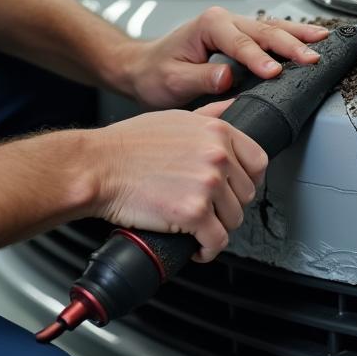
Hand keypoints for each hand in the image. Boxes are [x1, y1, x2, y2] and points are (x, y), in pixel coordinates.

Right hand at [92, 100, 267, 262]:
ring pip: (233, 220)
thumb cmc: (128, 144)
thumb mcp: (176, 118)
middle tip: (209, 210)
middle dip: (229, 206)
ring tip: (199, 227)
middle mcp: (218, 156)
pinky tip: (197, 247)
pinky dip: (208, 250)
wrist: (97, 167)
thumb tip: (233, 105)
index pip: (258, 161)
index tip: (237, 190)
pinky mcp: (193, 212)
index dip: (249, 180)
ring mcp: (208, 184)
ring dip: (217, 228)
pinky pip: (216, 241)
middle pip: (246, 194)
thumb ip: (210, 115)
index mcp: (217, 132)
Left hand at [126, 7, 328, 109]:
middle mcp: (224, 21)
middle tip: (311, 58)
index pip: (240, 43)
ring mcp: (236, 27)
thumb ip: (200, 78)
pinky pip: (271, 35)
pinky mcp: (242, 37)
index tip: (273, 73)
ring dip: (299, 35)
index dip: (259, 59)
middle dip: (290, 45)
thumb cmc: (156, 73)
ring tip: (323, 40)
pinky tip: (311, 39)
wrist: (146, 68)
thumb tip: (226, 76)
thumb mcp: (172, 80)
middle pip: (264, 31)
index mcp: (208, 26)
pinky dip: (293, 37)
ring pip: (272, 28)